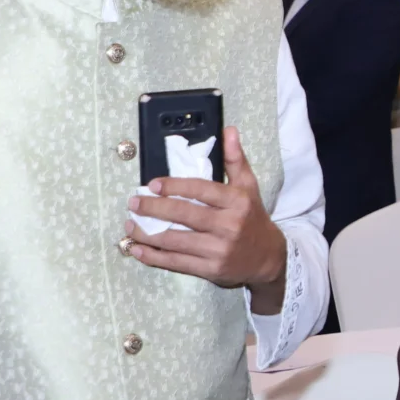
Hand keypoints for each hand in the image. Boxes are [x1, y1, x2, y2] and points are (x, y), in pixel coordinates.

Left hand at [125, 127, 288, 313]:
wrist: (269, 258)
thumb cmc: (253, 218)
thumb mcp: (249, 187)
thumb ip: (235, 159)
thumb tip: (228, 130)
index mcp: (237, 202)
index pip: (201, 190)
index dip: (174, 186)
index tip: (152, 185)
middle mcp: (228, 225)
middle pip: (184, 214)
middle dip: (154, 208)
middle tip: (134, 202)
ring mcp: (219, 249)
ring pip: (175, 240)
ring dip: (147, 233)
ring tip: (130, 225)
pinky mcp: (210, 269)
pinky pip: (176, 262)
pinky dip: (153, 256)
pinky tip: (137, 249)